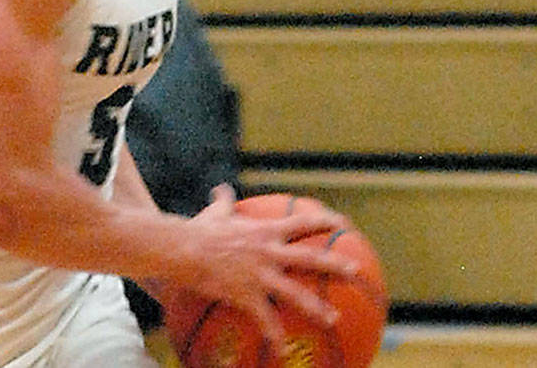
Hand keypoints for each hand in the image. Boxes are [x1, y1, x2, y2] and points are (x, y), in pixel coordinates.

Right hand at [173, 185, 356, 350]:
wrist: (181, 249)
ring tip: (334, 318)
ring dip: (316, 307)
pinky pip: (265, 319)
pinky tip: (283, 349)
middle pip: (309, 258)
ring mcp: (259, 275)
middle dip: (335, 264)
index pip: (301, 223)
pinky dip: (275, 335)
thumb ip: (224, 201)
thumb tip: (222, 188)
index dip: (324, 221)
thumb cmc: (197, 229)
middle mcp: (268, 252)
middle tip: (355, 270)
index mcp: (263, 231)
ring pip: (296, 293)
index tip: (342, 222)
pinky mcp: (246, 294)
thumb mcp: (215, 213)